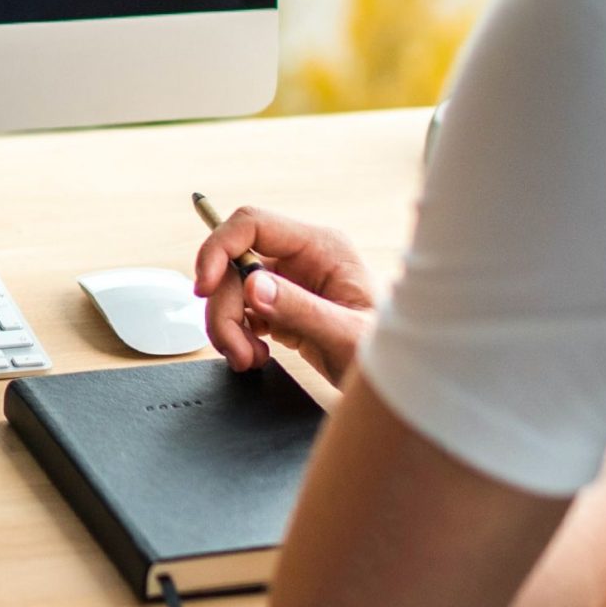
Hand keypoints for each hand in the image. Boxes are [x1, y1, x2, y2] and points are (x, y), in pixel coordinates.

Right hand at [193, 205, 377, 385]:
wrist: (401, 381)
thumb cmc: (388, 354)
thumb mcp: (347, 336)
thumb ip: (300, 309)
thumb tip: (253, 286)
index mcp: (321, 247)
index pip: (252, 225)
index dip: (219, 248)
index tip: (204, 285)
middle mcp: (302, 257)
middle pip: (234, 265)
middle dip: (224, 308)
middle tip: (235, 349)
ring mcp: (290, 281)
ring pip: (232, 290)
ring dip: (228, 327)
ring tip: (249, 358)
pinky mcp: (282, 305)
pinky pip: (241, 311)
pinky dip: (237, 335)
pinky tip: (256, 355)